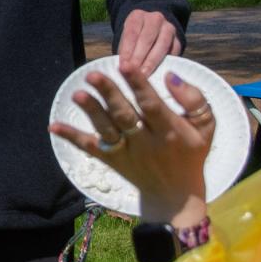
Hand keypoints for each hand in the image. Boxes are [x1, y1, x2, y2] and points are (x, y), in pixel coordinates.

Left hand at [50, 63, 213, 226]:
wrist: (176, 197)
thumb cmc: (191, 153)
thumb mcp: (206, 126)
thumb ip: (194, 99)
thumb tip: (170, 75)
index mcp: (170, 131)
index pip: (152, 104)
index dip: (138, 84)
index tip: (125, 64)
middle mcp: (146, 142)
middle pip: (125, 115)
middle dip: (108, 94)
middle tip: (93, 74)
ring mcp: (127, 153)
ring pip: (107, 130)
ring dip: (91, 113)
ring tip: (77, 95)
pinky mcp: (113, 161)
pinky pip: (91, 149)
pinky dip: (73, 138)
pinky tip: (54, 126)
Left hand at [117, 9, 181, 76]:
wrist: (150, 32)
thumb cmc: (133, 40)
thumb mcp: (125, 41)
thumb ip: (124, 53)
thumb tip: (124, 68)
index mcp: (137, 16)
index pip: (131, 33)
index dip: (127, 51)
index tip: (123, 66)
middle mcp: (154, 18)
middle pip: (147, 38)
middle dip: (139, 57)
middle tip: (133, 74)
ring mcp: (168, 27)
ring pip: (162, 44)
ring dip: (152, 61)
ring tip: (144, 75)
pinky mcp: (178, 40)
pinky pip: (174, 51)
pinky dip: (166, 62)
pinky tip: (158, 73)